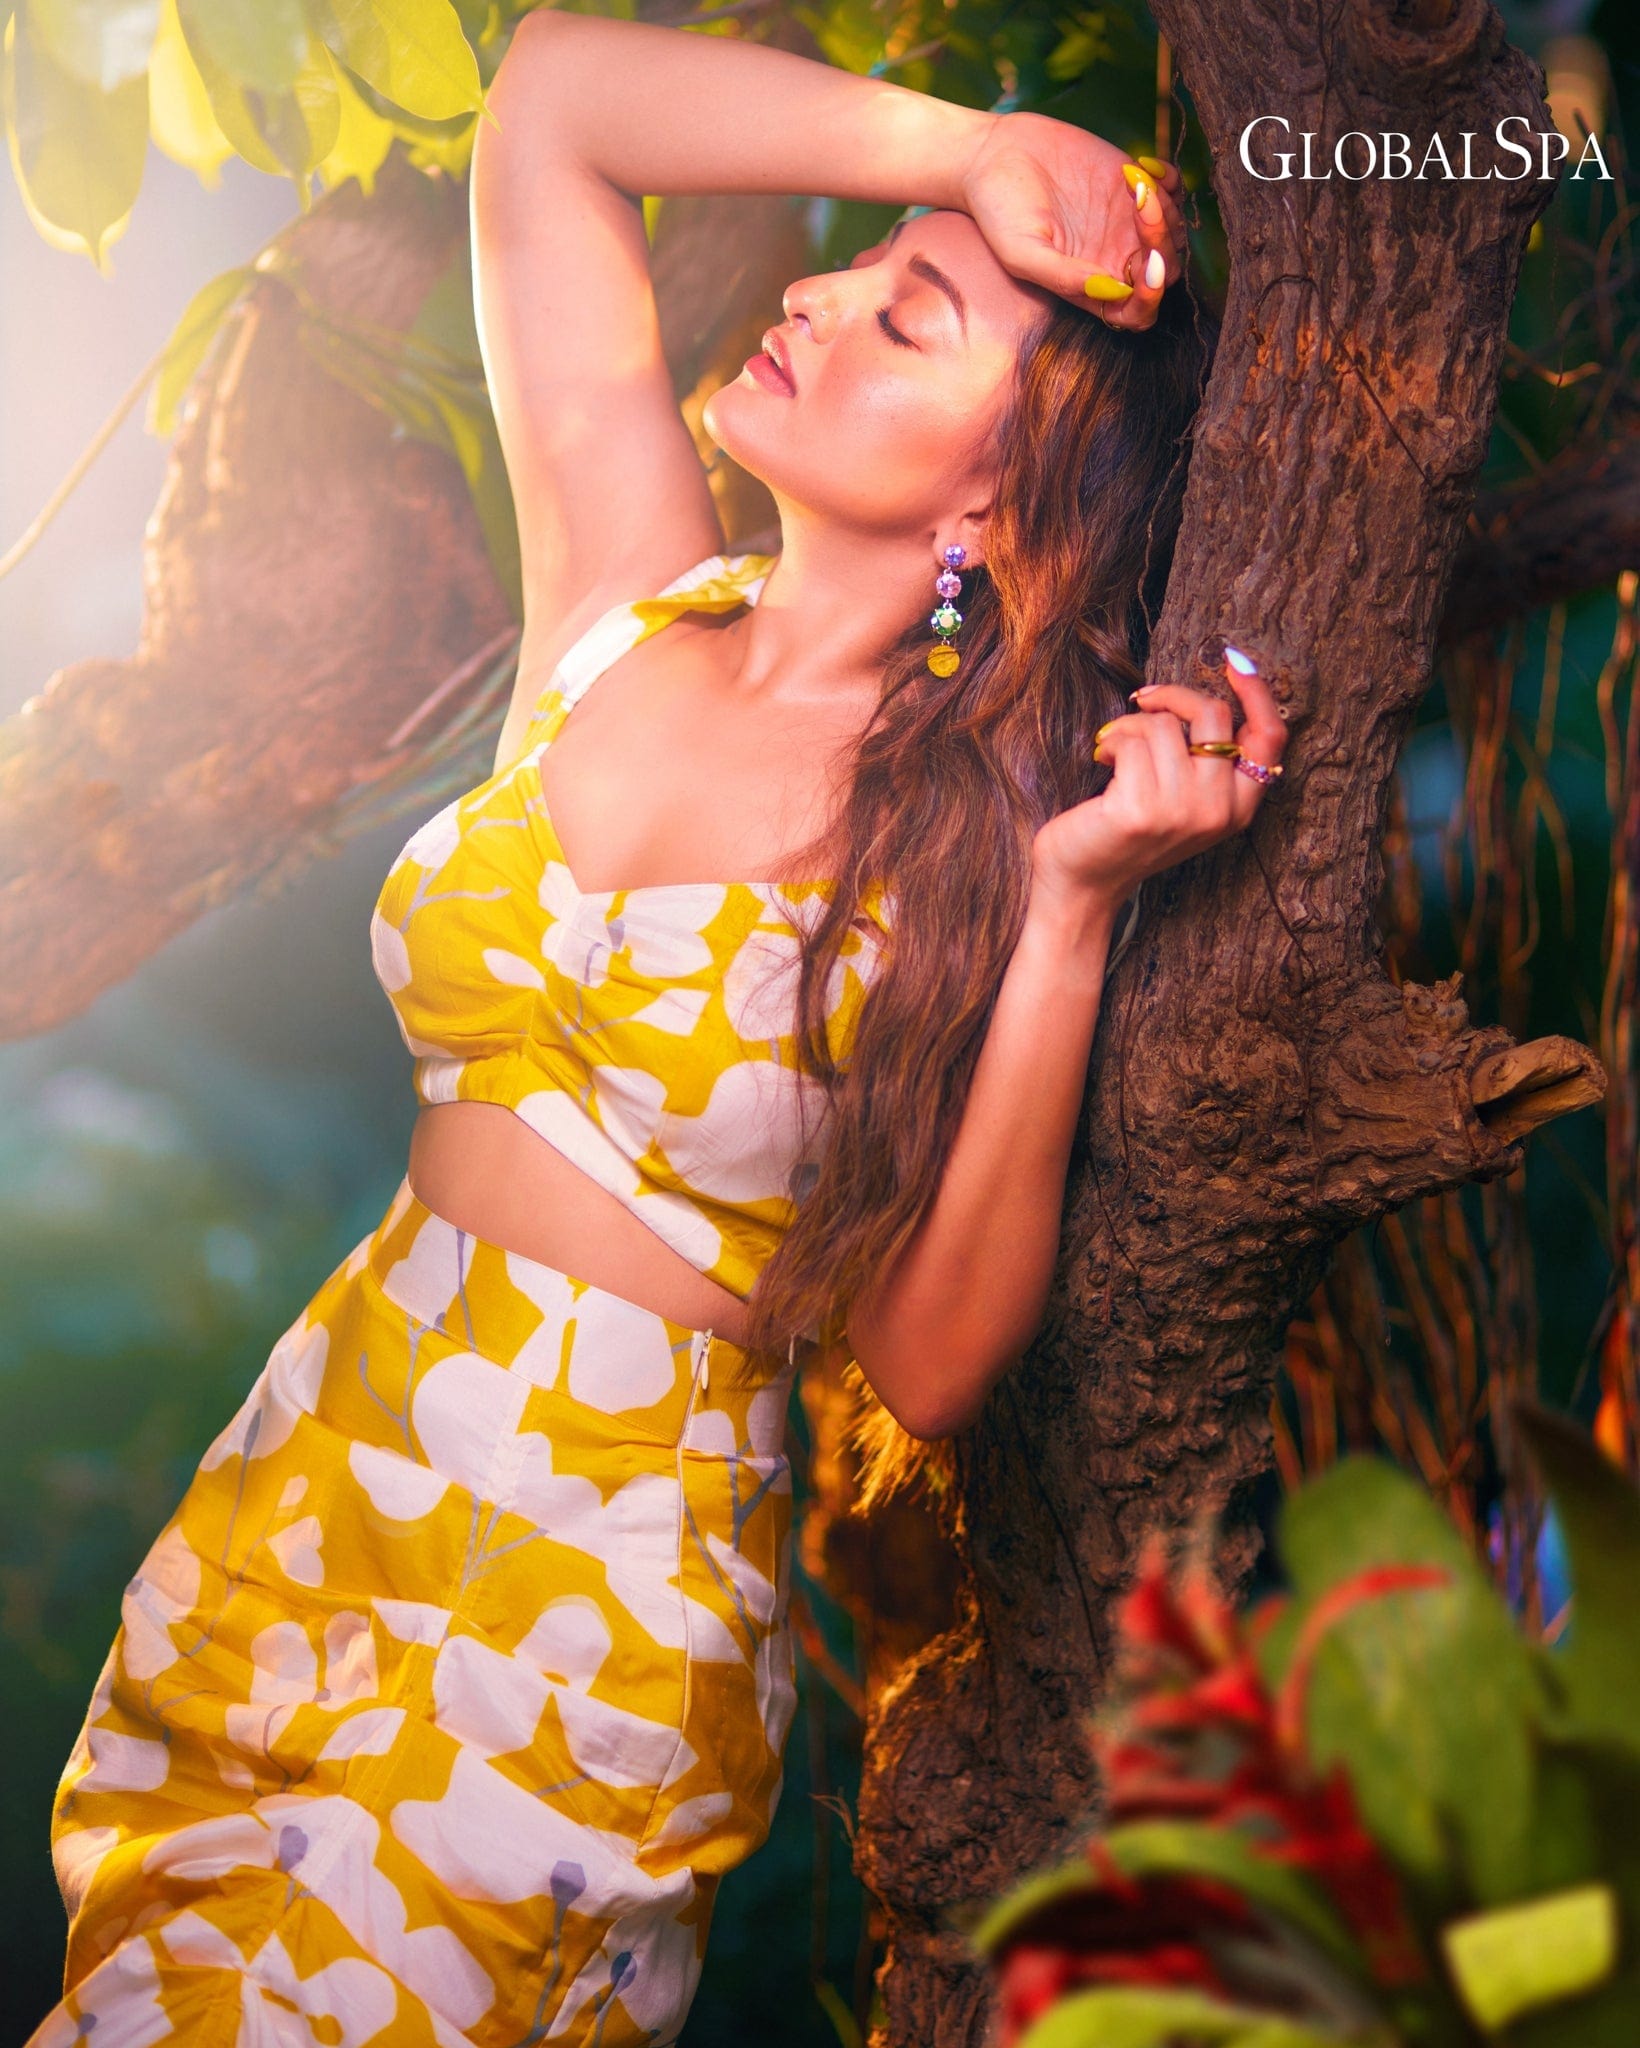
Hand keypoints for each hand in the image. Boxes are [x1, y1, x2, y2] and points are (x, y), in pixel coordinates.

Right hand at [960, 111, 1188, 329]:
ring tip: (1132, 182)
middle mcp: (1114, 259)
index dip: (1152, 297)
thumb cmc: (999, 212)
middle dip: (1161, 241)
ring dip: (1166, 208)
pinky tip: (1140, 166)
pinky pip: (1174, 191)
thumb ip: (1064, 278)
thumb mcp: (1022, 253)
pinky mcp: (1132, 184)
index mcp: (1090, 287)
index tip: (1149, 266)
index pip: (1137, 311)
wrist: (994, 155)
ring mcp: (1127, 223)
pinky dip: (1171, 179)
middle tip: (1139, 205)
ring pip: (1174, 232)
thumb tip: (1114, 289)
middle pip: (1165, 271)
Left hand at [1030, 650, 1288, 907]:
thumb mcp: (1183, 800)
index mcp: (1239, 809)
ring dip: (1131, 726)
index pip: (1270, 737)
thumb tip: (1211, 695)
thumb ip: (1207, 762)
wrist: (1082, 883)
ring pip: (1166, 725)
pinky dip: (1111, 740)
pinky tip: (1102, 762)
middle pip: (1214, 715)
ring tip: (1115, 751)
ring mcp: (1182, 811)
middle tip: (1143, 702)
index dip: (1258, 692)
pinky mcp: (1141, 809)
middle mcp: (1218, 811)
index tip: (1235, 660)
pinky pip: (1132, 739)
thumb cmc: (1128, 831)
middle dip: (1173, 696)